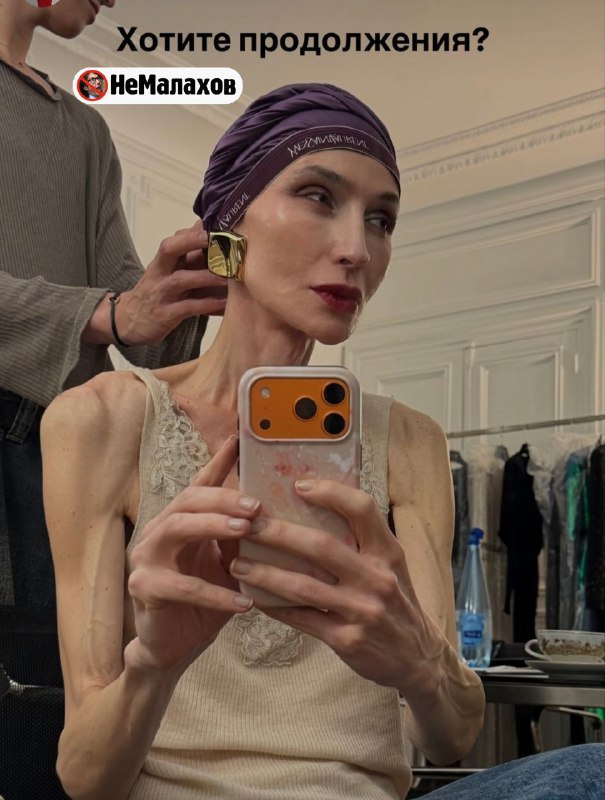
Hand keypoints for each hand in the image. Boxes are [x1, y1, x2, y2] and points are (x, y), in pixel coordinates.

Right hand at [113, 222, 227, 345]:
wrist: (129, 321)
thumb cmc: (156, 293)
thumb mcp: (167, 271)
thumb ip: (186, 254)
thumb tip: (204, 228)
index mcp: (163, 261)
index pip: (175, 239)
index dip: (194, 232)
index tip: (216, 226)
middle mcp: (160, 273)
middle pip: (170, 249)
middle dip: (192, 241)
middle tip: (216, 238)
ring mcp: (162, 293)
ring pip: (181, 279)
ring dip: (207, 276)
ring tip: (231, 276)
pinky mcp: (166, 315)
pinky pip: (188, 308)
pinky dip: (208, 305)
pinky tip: (226, 303)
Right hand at [126, 437, 259, 674]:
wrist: (172, 648)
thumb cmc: (205, 601)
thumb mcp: (229, 564)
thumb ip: (243, 538)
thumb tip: (280, 512)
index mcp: (181, 520)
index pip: (200, 483)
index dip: (220, 461)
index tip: (240, 438)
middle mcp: (159, 530)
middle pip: (189, 500)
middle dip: (224, 498)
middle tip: (257, 504)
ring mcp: (146, 557)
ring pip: (177, 528)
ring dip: (214, 527)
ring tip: (247, 530)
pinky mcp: (145, 588)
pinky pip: (182, 586)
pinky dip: (215, 593)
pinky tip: (245, 602)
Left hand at [229, 480, 444, 690]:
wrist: (418, 657)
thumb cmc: (396, 600)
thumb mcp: (390, 564)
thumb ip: (362, 539)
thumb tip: (314, 505)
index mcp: (387, 551)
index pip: (362, 509)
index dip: (330, 493)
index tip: (298, 485)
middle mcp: (377, 577)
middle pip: (321, 546)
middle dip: (279, 533)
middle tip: (248, 525)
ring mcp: (363, 610)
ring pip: (304, 586)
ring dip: (266, 574)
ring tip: (238, 565)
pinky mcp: (348, 640)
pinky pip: (303, 619)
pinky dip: (276, 607)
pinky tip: (255, 598)